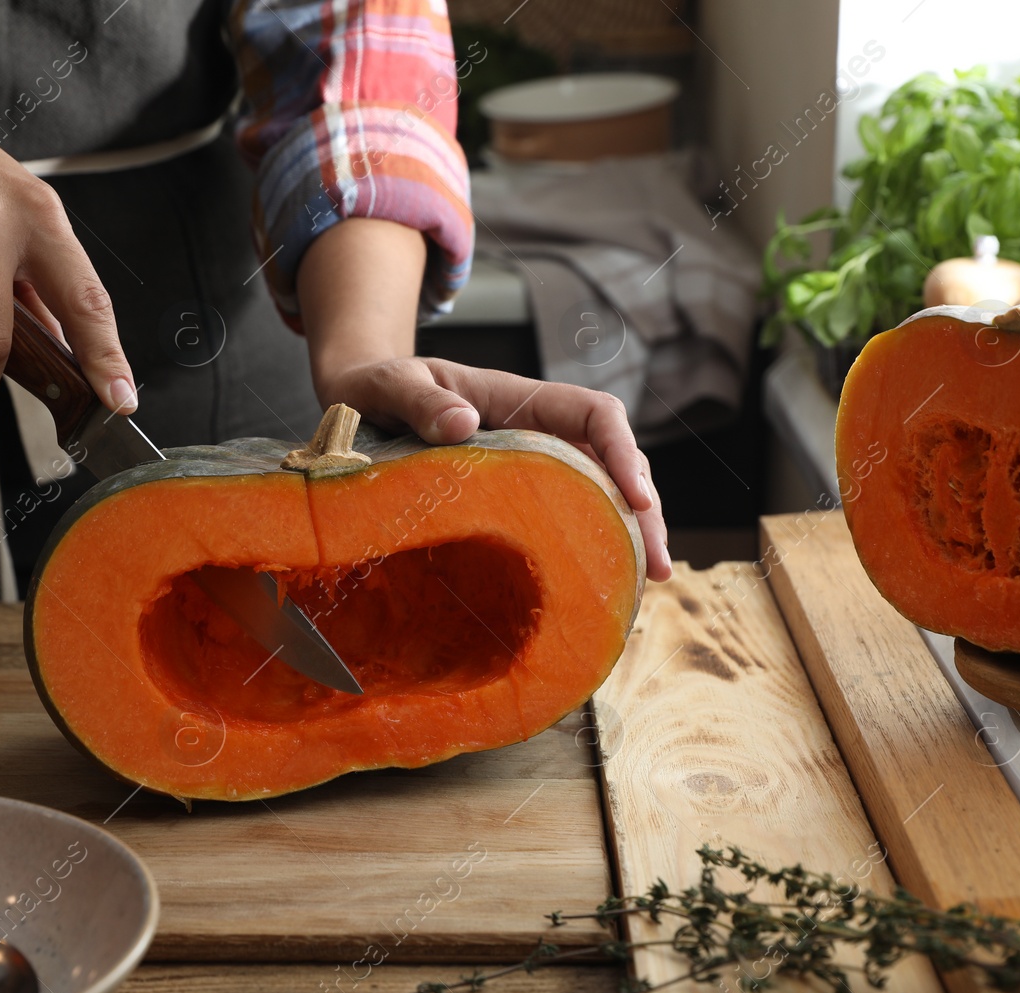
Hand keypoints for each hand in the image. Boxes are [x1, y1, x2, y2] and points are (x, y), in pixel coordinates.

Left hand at [296, 219, 668, 580]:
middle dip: (643, 510)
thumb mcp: (388, 386)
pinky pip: (569, 508)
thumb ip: (420, 401)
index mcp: (518, 397)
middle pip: (614, 459)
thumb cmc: (377, 383)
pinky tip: (602, 580)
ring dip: (628, 531)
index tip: (636, 500)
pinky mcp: (521, 487)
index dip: (622, 453)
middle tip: (658, 568)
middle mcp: (538, 426)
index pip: (594, 414)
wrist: (360, 394)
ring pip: (601, 488)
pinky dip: (592, 539)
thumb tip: (464, 423)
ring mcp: (534, 458)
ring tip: (647, 583)